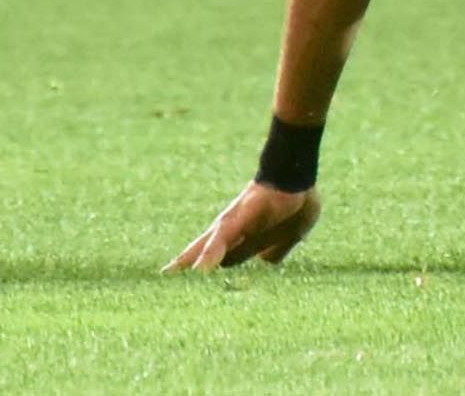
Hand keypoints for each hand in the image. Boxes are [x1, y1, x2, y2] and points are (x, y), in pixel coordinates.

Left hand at [165, 182, 319, 271]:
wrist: (299, 173)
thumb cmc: (298, 199)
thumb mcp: (292, 234)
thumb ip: (278, 249)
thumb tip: (267, 262)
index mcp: (246, 236)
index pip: (223, 261)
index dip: (212, 275)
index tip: (196, 291)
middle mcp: (231, 231)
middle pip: (200, 254)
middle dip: (184, 269)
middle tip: (164, 281)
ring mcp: (230, 225)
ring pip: (202, 250)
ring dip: (187, 265)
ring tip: (167, 279)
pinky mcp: (234, 220)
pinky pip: (219, 242)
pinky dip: (209, 257)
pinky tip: (199, 271)